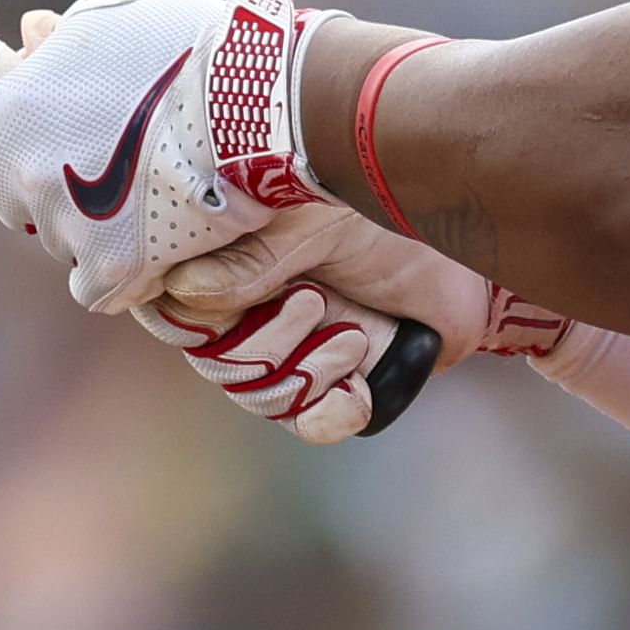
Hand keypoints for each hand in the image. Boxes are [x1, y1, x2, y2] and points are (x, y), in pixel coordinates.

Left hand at [0, 0, 332, 315]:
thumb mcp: (109, 20)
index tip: (29, 140)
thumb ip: (58, 42)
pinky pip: (95, 285)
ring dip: (89, 225)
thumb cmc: (181, 46)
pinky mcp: (111, 264)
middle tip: (103, 161)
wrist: (252, 98)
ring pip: (60, 241)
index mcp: (4, 116)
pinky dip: (118, 272)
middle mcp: (22, 176)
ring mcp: (65, 225)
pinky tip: (151, 243)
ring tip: (145, 193)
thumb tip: (29, 34)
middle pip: (13, 199)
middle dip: (48, 184)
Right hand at [143, 205, 574, 443]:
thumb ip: (251, 257)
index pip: (171, 314)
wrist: (458, 243)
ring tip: (353, 335)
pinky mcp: (334, 381)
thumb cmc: (377, 207)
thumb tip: (185, 293)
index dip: (197, 325)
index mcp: (223, 257)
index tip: (233, 306)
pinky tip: (358, 385)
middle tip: (316, 302)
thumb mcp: (311, 220)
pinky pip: (308, 422)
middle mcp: (245, 307)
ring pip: (260, 395)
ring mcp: (289, 348)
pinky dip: (332, 409)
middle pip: (217, 364)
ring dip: (310, 371)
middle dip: (268, 345)